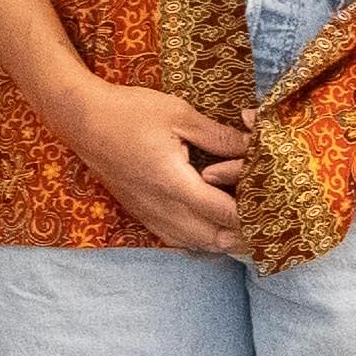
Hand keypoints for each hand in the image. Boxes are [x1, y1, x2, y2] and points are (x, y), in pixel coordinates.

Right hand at [34, 74, 250, 252]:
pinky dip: (198, 238)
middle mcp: (161, 207)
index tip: (274, 210)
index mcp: (173, 183)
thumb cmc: (130, 111)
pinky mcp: (140, 213)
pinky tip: (211, 228)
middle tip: (266, 223)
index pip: (223, 213)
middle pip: (212, 238)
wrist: (82, 119)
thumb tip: (251, 147)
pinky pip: (175, 239)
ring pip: (193, 244)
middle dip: (241, 235)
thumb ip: (218, 137)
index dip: (252, 216)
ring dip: (221, 240)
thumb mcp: (179, 115)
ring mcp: (149, 214)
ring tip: (245, 228)